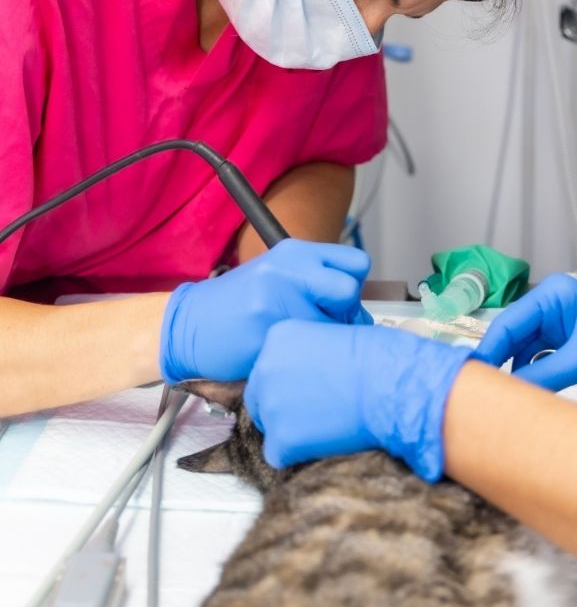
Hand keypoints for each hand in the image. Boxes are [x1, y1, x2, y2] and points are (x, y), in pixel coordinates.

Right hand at [160, 240, 373, 383]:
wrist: (186, 326)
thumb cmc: (238, 304)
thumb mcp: (278, 276)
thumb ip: (318, 282)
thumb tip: (359, 311)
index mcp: (294, 252)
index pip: (357, 263)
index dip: (352, 286)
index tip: (338, 301)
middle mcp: (287, 269)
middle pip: (349, 292)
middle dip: (343, 314)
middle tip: (320, 323)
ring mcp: (276, 299)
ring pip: (333, 325)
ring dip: (323, 338)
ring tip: (295, 337)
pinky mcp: (266, 330)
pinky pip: (308, 348)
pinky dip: (301, 354)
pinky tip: (280, 348)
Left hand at [244, 319, 473, 478]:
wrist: (397, 385)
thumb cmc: (384, 358)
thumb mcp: (340, 336)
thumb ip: (313, 353)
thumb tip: (313, 374)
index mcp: (279, 337)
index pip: (270, 367)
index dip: (294, 381)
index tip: (318, 387)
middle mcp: (265, 367)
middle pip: (261, 397)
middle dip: (286, 406)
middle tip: (321, 411)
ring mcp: (271, 406)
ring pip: (270, 427)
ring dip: (294, 430)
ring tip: (330, 425)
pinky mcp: (282, 439)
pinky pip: (279, 454)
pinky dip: (299, 453)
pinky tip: (327, 441)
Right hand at [474, 274, 576, 399]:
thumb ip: (545, 376)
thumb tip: (510, 395)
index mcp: (555, 295)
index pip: (508, 324)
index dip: (487, 352)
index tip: (468, 378)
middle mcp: (554, 307)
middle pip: (513, 339)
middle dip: (500, 365)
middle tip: (480, 395)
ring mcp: (563, 327)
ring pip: (526, 354)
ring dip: (519, 375)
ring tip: (504, 400)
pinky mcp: (572, 346)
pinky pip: (543, 363)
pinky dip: (536, 379)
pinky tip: (529, 397)